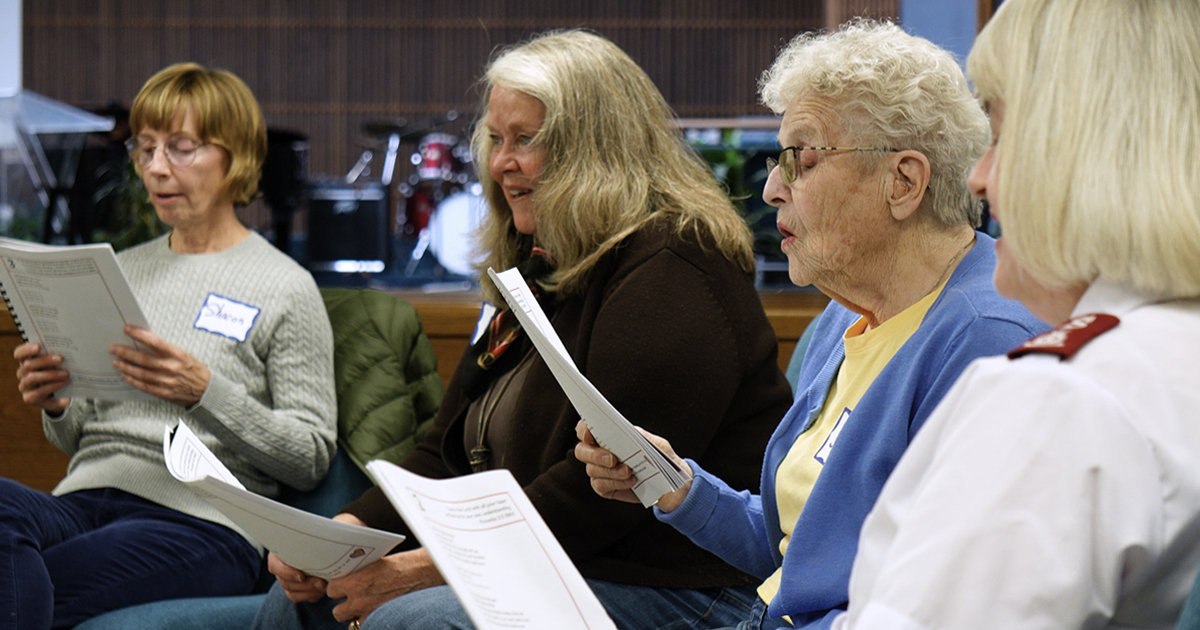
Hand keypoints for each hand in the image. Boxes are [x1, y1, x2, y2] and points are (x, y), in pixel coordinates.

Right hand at [14, 342, 69, 413]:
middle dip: (45, 361)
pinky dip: (53, 386)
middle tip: (60, 359)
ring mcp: (25, 387)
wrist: (61, 396)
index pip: (19, 354)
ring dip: (50, 375)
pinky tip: (64, 383)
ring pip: (32, 378)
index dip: (26, 349)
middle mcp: (22, 374)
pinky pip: (39, 392)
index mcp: (26, 362)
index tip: (38, 347)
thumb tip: (68, 349)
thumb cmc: (58, 374)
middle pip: (28, 365)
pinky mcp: (30, 398)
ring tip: (66, 374)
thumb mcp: (57, 365)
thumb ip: (56, 357)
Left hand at [110, 326, 210, 405]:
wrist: (207, 390)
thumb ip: (166, 350)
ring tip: (116, 361)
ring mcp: (166, 381)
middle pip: (142, 358)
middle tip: (113, 348)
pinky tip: (125, 375)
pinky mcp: (163, 392)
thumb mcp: (184, 355)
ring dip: (125, 366)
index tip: (127, 329)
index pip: (154, 341)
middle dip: (125, 352)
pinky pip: (144, 386)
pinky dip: (132, 380)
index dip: (139, 334)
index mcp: (177, 355)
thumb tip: (145, 341)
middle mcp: (170, 367)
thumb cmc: (195, 370)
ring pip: (140, 373)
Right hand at [266, 513, 367, 603]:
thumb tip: (334, 531)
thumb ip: (322, 533)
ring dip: (309, 591)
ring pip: (292, 592)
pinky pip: (300, 597)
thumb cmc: (324, 535)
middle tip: (322, 583)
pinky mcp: (296, 589)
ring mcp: (287, 579)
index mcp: (280, 551)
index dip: (286, 572)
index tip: (301, 575)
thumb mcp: (323, 531)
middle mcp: (281, 566)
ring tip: (324, 586)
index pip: (274, 565)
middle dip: (304, 585)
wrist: (330, 544)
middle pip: (285, 581)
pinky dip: (311, 595)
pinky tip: (322, 590)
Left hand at [326, 548, 443, 622]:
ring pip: (351, 624)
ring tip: (367, 609)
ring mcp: (371, 613)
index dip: (338, 588)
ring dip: (357, 617)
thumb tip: (352, 578)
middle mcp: (360, 600)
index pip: (332, 590)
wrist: (426, 572)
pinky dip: (373, 621)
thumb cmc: (405, 563)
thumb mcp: (377, 564)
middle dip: (345, 606)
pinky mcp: (384, 621)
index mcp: (356, 581)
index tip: (344, 587)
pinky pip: (369, 626)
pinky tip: (379, 614)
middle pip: (337, 612)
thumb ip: (361, 574)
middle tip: (354, 600)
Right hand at [573, 420, 692, 511]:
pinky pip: (600, 485)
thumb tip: (629, 431)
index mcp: (608, 436)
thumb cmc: (660, 459)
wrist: (669, 485)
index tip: (590, 434)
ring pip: (592, 470)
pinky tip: (630, 481)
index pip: (585, 429)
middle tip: (613, 459)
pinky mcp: (604, 487)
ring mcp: (600, 470)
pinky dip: (615, 482)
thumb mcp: (656, 444)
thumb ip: (642, 436)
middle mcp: (599, 452)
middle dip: (595, 455)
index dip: (583, 430)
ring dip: (610, 472)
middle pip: (581, 451)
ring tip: (629, 472)